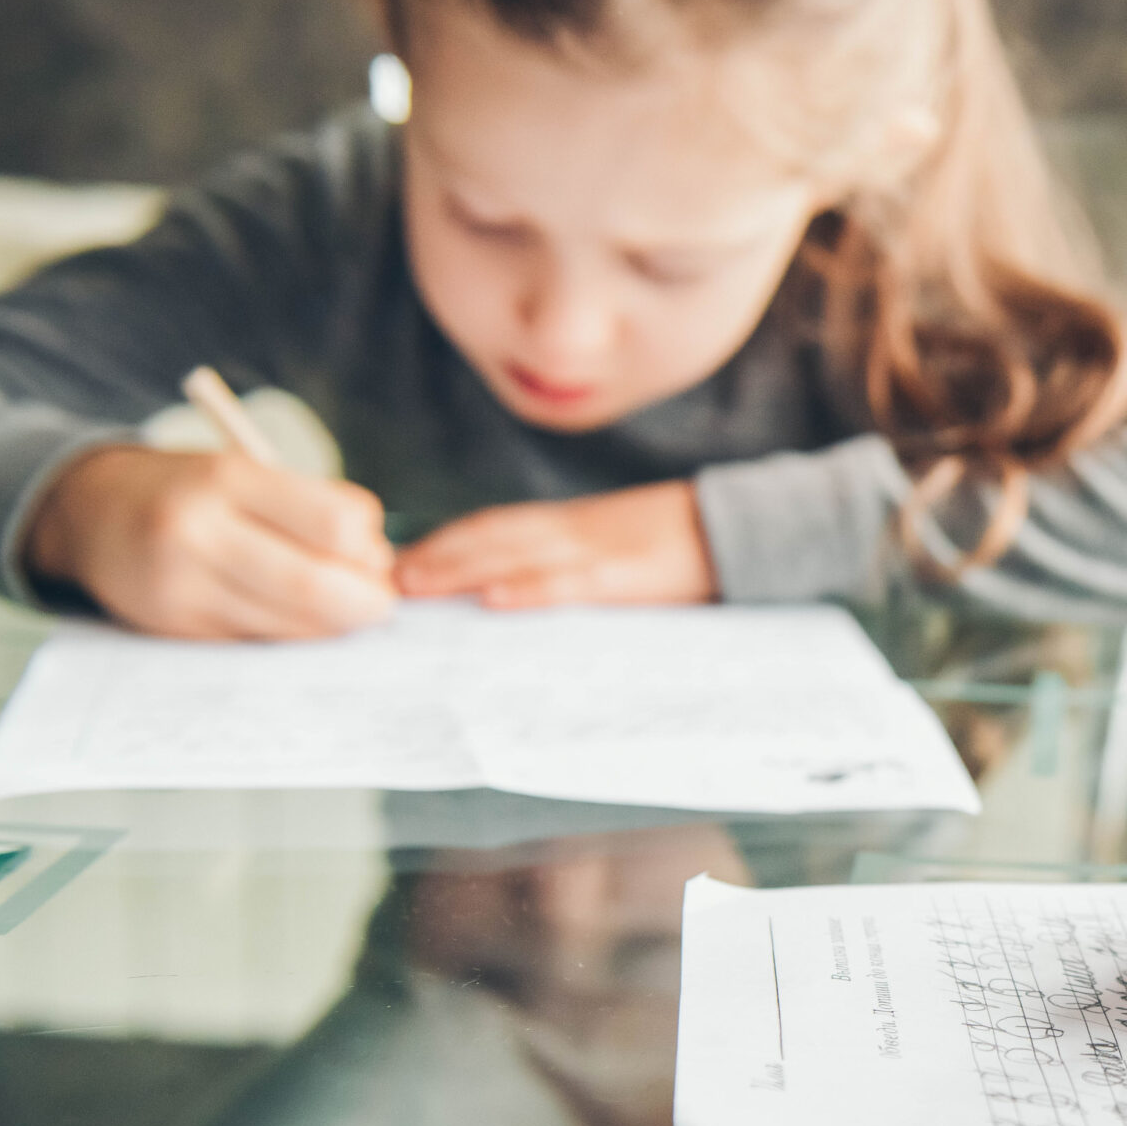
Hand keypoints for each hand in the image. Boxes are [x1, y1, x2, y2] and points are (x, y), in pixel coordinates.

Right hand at [26, 443, 394, 638]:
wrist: (92, 514)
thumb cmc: (193, 490)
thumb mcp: (247, 472)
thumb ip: (314, 510)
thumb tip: (379, 567)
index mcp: (227, 478)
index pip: (335, 523)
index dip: (370, 547)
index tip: (375, 553)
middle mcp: (198, 531)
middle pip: (316, 585)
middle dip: (365, 602)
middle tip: (378, 602)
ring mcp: (182, 586)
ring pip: (291, 624)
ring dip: (333, 623)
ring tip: (337, 604)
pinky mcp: (176, 627)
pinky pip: (259, 642)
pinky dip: (292, 635)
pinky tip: (292, 617)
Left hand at [395, 481, 716, 606]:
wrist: (744, 530)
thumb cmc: (686, 550)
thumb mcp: (623, 548)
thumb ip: (575, 565)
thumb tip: (519, 593)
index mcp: (575, 526)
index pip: (496, 527)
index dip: (446, 542)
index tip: (400, 563)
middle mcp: (576, 531)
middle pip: (491, 536)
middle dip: (436, 557)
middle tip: (382, 579)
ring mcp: (599, 551)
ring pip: (517, 554)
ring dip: (461, 570)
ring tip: (415, 587)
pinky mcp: (627, 576)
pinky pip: (571, 583)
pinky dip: (531, 590)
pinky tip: (495, 599)